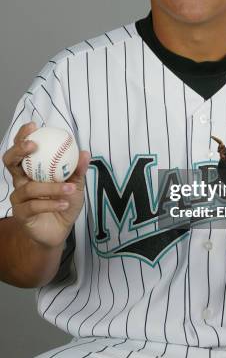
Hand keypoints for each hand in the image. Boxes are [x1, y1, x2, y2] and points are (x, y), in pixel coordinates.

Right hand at [2, 122, 90, 247]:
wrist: (59, 231)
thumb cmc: (64, 203)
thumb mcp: (75, 185)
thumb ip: (78, 170)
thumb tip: (85, 152)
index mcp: (32, 170)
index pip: (22, 150)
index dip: (23, 136)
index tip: (33, 126)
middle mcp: (22, 182)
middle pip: (10, 162)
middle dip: (19, 150)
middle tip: (33, 146)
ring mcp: (19, 198)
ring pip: (30, 188)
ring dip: (52, 187)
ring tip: (70, 189)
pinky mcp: (21, 214)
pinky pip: (34, 206)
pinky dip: (52, 203)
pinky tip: (65, 202)